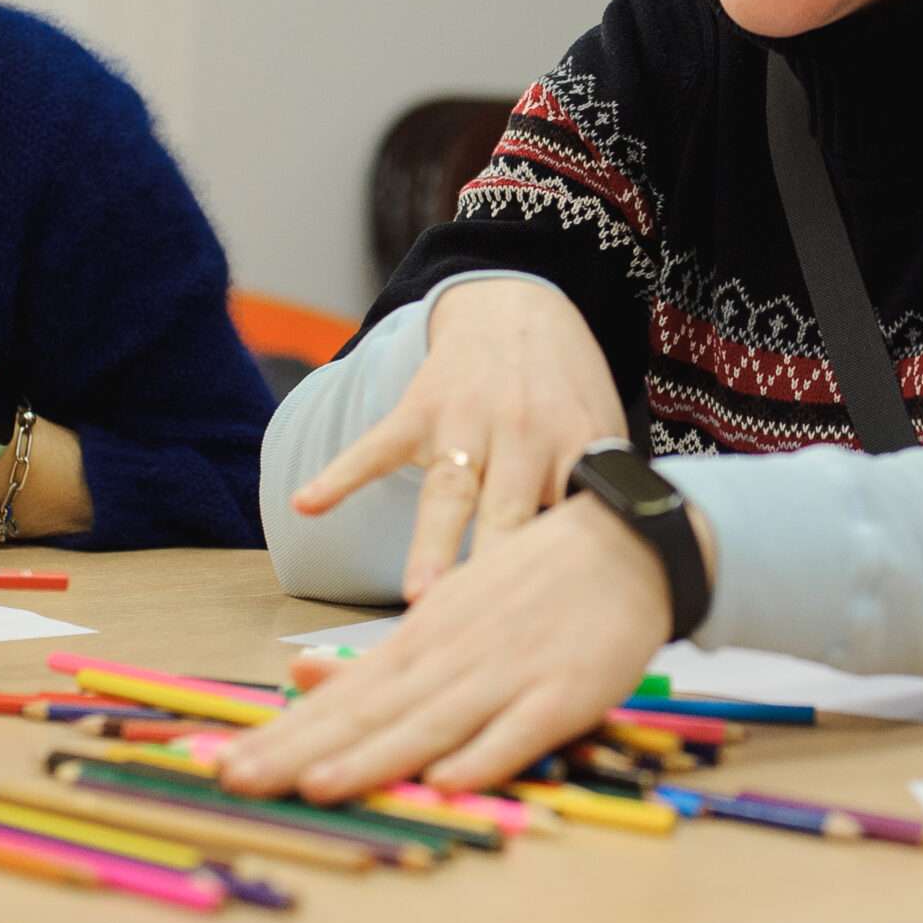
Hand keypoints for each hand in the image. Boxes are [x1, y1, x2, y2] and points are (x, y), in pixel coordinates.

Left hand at [218, 494, 686, 802]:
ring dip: (377, 755)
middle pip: (371, 712)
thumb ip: (376, 657)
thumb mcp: (445, 608)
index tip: (222, 765)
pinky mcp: (566, 691)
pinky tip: (449, 780)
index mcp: (422, 637)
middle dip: (302, 751)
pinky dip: (485, 754)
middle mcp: (454, 656)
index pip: (341, 697)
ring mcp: (509, 674)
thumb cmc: (532, 581)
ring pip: (434, 722)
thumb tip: (296, 677)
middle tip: (237, 782)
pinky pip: (521, 730)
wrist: (629, 543)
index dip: (284, 734)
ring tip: (319, 785)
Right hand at [291, 278, 628, 598]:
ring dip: (434, 542)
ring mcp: (467, 420)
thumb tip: (613, 570)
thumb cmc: (565, 385)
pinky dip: (341, 474)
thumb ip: (603, 490)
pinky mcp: (419, 408)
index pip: (573, 514)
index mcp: (575, 444)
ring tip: (419, 594)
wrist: (517, 304)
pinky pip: (377, 446)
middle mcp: (522, 434)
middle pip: (510, 508)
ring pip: (449, 490)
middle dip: (499, 561)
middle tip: (489, 617)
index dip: (564, 563)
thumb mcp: (600, 427)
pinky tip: (309, 504)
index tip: (559, 612)